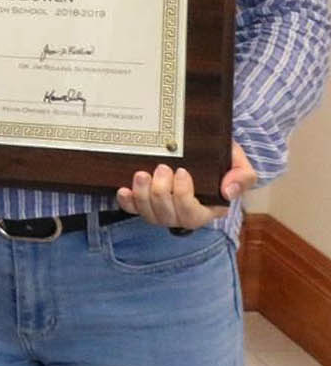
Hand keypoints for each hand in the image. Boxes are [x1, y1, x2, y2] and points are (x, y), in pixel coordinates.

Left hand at [116, 140, 254, 230]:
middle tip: (162, 167)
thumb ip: (242, 177)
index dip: (183, 196)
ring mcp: (163, 210)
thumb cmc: (222, 157)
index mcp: (208, 209)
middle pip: (167, 216)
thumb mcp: (240, 163)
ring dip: (142, 195)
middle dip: (161, 192)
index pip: (192, 214)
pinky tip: (123, 190)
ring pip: (149, 215)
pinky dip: (127, 202)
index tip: (182, 171)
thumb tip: (228, 192)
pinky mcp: (145, 202)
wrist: (203, 148)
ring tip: (142, 174)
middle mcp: (184, 215)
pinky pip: (133, 210)